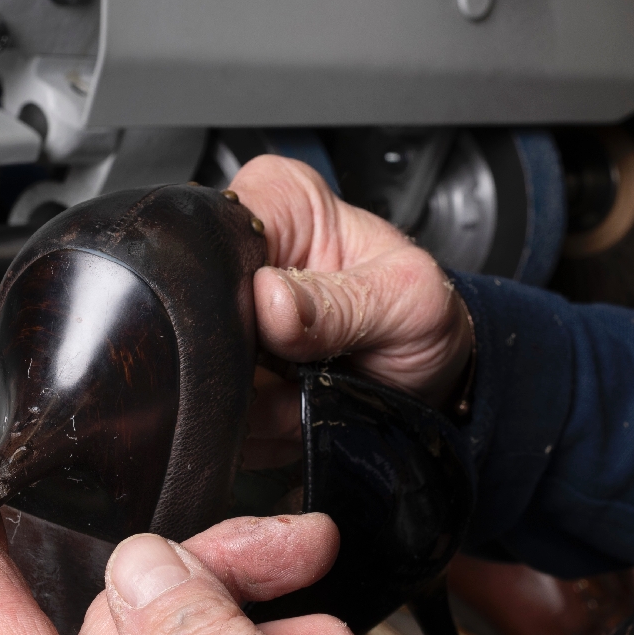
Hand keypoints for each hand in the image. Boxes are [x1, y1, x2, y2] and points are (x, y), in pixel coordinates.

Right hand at [231, 157, 474, 466]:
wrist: (435, 378)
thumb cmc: (421, 316)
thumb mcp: (406, 300)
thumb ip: (342, 303)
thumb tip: (270, 302)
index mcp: (281, 204)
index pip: (217, 236)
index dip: (238, 293)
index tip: (276, 332)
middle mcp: (243, 257)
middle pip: (198, 313)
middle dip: (251, 362)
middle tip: (308, 373)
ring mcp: (229, 321)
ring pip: (202, 375)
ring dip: (258, 405)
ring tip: (311, 393)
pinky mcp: (226, 376)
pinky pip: (219, 417)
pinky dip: (260, 430)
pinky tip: (297, 412)